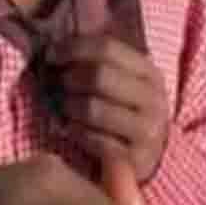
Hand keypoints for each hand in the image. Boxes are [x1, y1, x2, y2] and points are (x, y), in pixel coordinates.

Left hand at [49, 35, 170, 180]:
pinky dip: (76, 133)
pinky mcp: (137, 159)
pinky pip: (94, 139)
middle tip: (58, 85)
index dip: (73, 48)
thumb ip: (95, 62)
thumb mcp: (117, 83)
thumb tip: (58, 44)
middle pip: (99, 76)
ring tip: (66, 109)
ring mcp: (149, 131)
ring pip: (93, 108)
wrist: (140, 160)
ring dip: (70, 107)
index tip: (50, 55)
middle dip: (70, 78)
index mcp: (149, 74)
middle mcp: (154, 100)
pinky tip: (72, 131)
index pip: (108, 48)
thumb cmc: (118, 115)